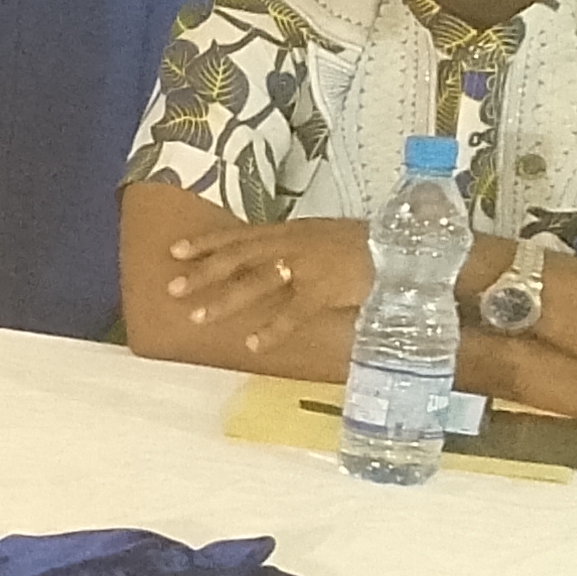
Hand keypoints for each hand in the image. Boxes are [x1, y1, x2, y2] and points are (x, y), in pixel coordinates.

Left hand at [155, 214, 373, 357]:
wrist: (404, 249)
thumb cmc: (365, 245)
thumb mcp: (320, 237)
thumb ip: (292, 247)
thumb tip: (265, 259)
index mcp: (289, 231)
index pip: (238, 235)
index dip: (205, 242)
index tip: (174, 251)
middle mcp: (292, 244)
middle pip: (237, 257)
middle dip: (202, 272)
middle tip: (171, 288)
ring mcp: (307, 266)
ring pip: (256, 282)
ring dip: (224, 300)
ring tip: (196, 317)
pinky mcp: (325, 289)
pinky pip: (293, 312)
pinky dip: (272, 328)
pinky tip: (253, 344)